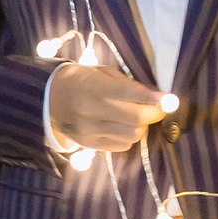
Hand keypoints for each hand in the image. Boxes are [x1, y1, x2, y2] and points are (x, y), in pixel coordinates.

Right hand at [49, 63, 164, 153]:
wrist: (49, 99)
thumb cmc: (80, 79)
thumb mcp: (101, 72)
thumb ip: (127, 84)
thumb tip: (154, 96)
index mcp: (93, 88)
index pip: (130, 94)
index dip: (153, 97)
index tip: (169, 98)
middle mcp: (91, 112)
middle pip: (135, 119)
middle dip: (154, 114)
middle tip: (159, 107)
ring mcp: (90, 132)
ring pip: (132, 135)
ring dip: (142, 126)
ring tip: (137, 115)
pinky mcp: (90, 146)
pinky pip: (122, 146)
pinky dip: (130, 136)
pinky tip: (124, 126)